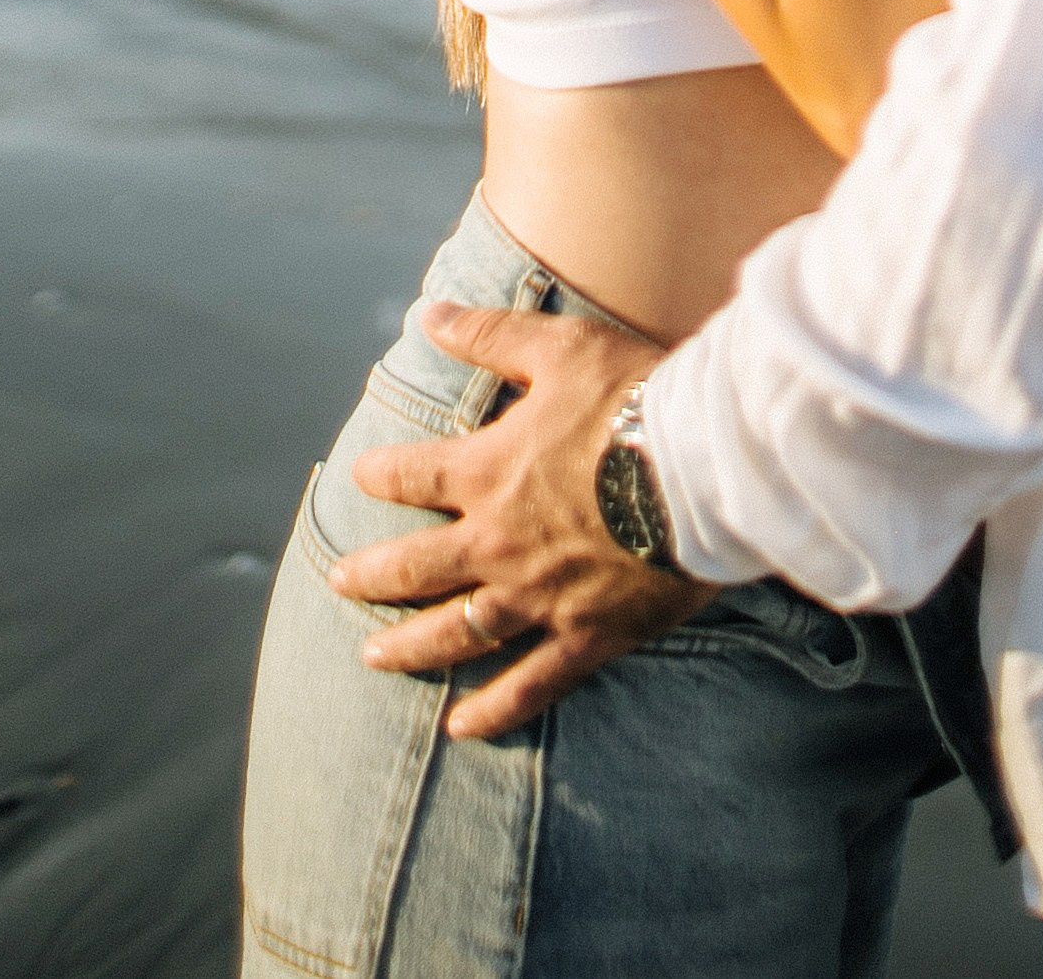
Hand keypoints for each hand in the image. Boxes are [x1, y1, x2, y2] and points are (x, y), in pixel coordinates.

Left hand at [329, 302, 713, 736]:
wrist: (703, 466)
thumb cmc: (634, 397)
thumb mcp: (558, 349)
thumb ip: (489, 335)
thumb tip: (427, 314)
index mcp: (490, 472)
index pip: (414, 475)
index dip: (382, 474)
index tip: (362, 476)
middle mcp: (499, 542)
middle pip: (415, 567)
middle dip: (372, 575)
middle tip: (339, 582)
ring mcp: (539, 596)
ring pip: (456, 633)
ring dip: (410, 647)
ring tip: (375, 659)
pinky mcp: (586, 634)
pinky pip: (530, 684)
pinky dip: (493, 709)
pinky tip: (461, 728)